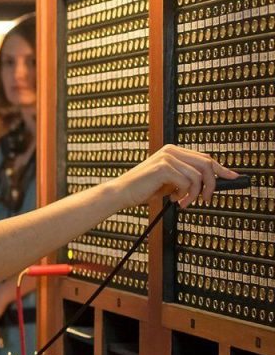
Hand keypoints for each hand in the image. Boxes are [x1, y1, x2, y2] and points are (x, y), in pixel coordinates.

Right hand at [116, 144, 237, 208]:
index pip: (204, 158)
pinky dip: (184, 195)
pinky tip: (173, 199)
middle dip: (211, 184)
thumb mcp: (170, 182)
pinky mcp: (164, 167)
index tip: (233, 177)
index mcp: (173, 151)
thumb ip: (187, 179)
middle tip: (206, 199)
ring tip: (183, 203)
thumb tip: (210, 184)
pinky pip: (187, 182)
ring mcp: (167, 158)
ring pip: (198, 176)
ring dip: (194, 194)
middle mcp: (171, 151)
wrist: (122, 193)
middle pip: (206, 164)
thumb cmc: (143, 189)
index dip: (220, 169)